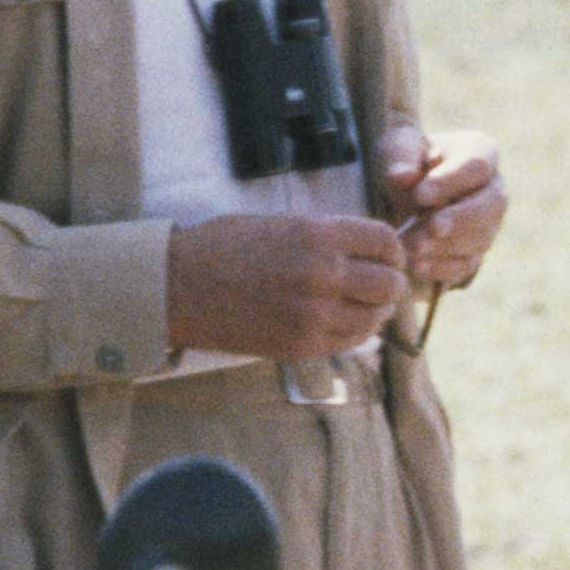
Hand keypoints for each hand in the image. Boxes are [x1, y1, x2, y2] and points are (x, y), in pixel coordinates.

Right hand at [166, 211, 408, 360]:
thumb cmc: (221, 248)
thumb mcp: (278, 223)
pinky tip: (346, 322)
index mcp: (317, 235)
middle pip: (389, 282)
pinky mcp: (301, 345)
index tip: (389, 255)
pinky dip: (357, 331)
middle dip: (391, 281)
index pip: (383, 241)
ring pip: (374, 316)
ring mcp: (313, 314)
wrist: (177, 287)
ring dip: (376, 310)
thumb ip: (323, 237)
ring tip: (365, 305)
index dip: (392, 249)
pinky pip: (350, 341)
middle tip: (383, 282)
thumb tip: (363, 251)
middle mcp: (322, 273)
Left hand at [378, 123, 506, 294]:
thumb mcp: (397, 147)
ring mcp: (489, 224)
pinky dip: (443, 268)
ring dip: (447, 246)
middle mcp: (494, 188)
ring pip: (481, 238)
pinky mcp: (475, 252)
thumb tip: (402, 176)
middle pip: (491, 205)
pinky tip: (417, 267)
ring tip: (411, 247)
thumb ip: (401, 157)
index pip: (477, 166)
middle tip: (431, 229)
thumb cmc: (405, 159)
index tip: (420, 195)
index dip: (451, 182)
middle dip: (460, 219)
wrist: (404, 189)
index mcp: (481, 152)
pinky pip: (467, 264)